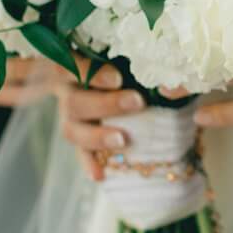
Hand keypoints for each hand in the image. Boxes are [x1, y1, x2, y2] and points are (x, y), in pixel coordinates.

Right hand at [58, 62, 150, 180]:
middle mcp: (67, 92)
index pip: (72, 66)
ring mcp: (68, 117)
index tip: (118, 79)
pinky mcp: (77, 137)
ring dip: (98, 138)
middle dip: (106, 105)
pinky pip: (79, 153)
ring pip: (72, 131)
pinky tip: (100, 175)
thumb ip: (131, 61)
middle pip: (75, 102)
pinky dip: (89, 164)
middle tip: (137, 103)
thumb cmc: (110, 62)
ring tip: (122, 141)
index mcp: (74, 67)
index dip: (92, 74)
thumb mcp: (115, 56)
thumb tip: (165, 68)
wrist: (84, 78)